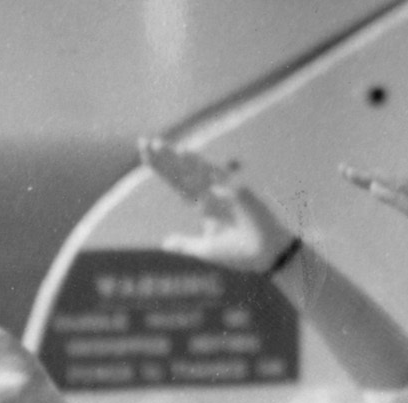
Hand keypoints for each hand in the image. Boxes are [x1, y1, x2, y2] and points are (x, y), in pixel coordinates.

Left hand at [139, 138, 291, 270]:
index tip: (143, 154)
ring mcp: (223, 189)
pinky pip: (216, 176)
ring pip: (194, 170)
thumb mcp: (205, 248)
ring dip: (176, 158)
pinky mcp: (236, 191)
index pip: (177, 182)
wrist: (265, 255)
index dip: (161, 168)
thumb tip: (165, 243)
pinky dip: (200, 166)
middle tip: (142, 142)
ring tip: (158, 145)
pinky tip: (184, 154)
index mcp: (202, 203)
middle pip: (181, 172)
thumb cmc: (238, 252)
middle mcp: (210, 192)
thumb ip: (185, 244)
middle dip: (162, 158)